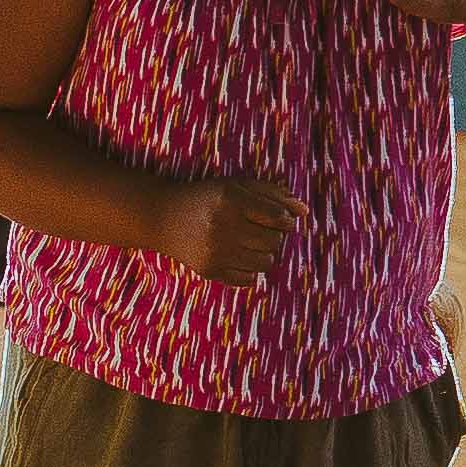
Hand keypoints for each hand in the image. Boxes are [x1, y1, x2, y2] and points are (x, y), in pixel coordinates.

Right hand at [150, 173, 298, 285]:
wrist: (161, 218)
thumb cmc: (205, 198)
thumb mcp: (236, 187)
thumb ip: (272, 194)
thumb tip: (304, 210)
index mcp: (231, 200)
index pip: (278, 218)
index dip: (284, 220)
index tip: (277, 219)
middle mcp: (223, 226)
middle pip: (274, 241)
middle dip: (274, 236)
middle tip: (260, 231)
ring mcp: (215, 251)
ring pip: (266, 262)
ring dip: (264, 253)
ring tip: (250, 244)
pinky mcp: (209, 270)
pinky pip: (249, 279)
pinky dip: (251, 271)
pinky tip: (239, 257)